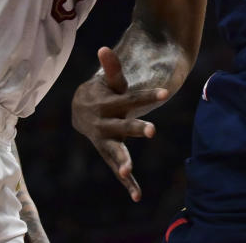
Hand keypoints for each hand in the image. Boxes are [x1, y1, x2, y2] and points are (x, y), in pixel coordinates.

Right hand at [70, 46, 169, 202]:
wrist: (79, 111)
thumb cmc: (102, 93)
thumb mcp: (106, 82)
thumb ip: (111, 68)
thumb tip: (103, 48)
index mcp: (108, 104)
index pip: (131, 98)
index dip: (148, 95)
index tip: (165, 92)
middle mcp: (105, 124)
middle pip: (123, 127)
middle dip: (136, 128)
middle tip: (152, 130)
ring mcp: (105, 142)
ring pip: (114, 153)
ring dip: (121, 162)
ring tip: (127, 172)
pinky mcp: (109, 155)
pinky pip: (118, 170)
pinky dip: (127, 184)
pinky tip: (137, 196)